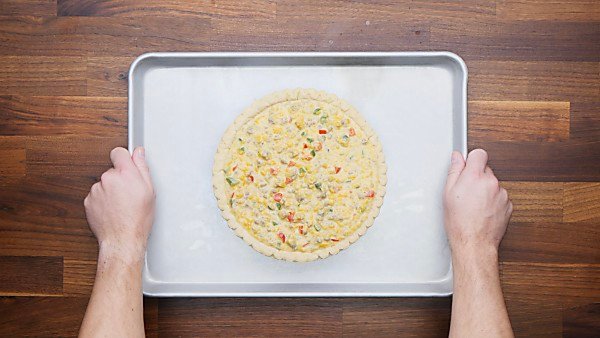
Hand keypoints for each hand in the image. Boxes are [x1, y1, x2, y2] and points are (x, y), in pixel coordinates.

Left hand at [84, 147, 154, 262]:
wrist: (122, 239)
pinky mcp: (88, 201)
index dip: (124, 158)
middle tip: (130, 194)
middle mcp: (108, 178)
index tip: (127, 164)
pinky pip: (96, 195)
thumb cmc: (138, 219)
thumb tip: (138, 153)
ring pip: (104, 184)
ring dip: (111, 190)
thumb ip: (142, 167)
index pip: (119, 152)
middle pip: (112, 170)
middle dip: (120, 179)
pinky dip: (103, 201)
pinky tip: (113, 210)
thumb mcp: (149, 191)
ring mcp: (96, 189)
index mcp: (125, 173)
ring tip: (121, 205)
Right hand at [443, 149, 511, 255]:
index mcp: (474, 177)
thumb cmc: (459, 222)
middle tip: (466, 192)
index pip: (479, 154)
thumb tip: (457, 158)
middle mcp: (491, 182)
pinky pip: (500, 197)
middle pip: (486, 170)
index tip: (468, 166)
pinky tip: (482, 211)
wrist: (474, 243)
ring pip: (493, 184)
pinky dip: (493, 201)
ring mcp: (502, 194)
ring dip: (485, 190)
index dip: (472, 160)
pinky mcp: (508, 205)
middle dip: (477, 177)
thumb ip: (454, 171)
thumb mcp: (448, 194)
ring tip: (474, 205)